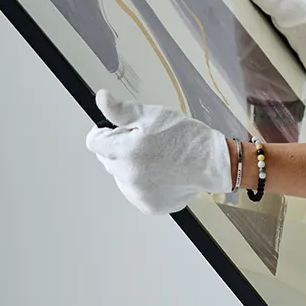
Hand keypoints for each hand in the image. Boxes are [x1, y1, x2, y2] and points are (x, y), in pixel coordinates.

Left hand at [85, 90, 230, 215]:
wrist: (212, 161)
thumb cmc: (186, 136)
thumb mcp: (152, 115)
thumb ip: (121, 110)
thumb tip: (101, 99)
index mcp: (125, 152)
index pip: (94, 142)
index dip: (106, 132)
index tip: (120, 129)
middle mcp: (128, 177)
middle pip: (107, 158)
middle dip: (120, 148)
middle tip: (145, 140)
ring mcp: (137, 194)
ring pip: (120, 176)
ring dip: (129, 166)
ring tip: (156, 157)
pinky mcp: (148, 205)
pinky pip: (134, 191)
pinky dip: (142, 181)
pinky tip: (160, 171)